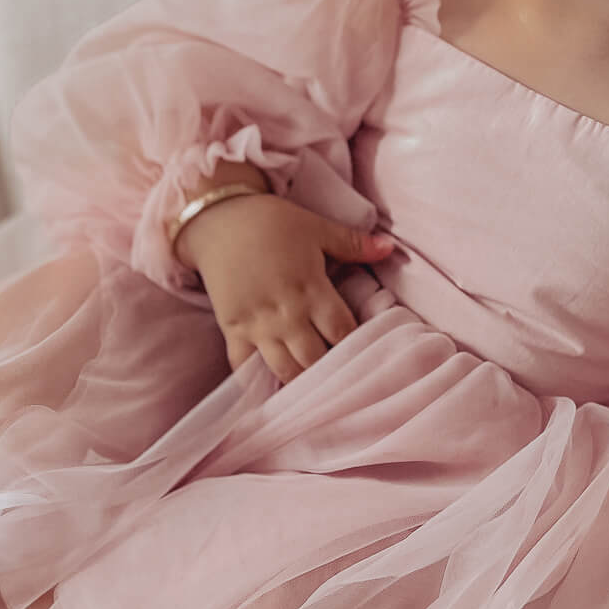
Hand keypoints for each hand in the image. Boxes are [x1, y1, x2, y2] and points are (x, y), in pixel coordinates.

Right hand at [176, 189, 394, 384]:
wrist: (217, 218)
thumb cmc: (271, 221)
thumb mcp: (316, 227)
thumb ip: (354, 244)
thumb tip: (391, 248)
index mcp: (311, 288)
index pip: (342, 332)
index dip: (354, 345)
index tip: (363, 350)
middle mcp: (286, 313)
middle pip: (315, 359)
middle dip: (329, 369)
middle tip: (338, 373)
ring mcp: (257, 324)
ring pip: (284, 369)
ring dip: (300, 379)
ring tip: (310, 384)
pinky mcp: (232, 329)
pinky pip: (243, 367)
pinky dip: (256, 381)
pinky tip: (270, 390)